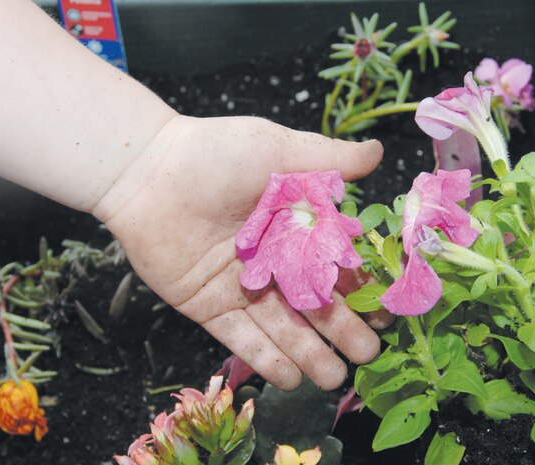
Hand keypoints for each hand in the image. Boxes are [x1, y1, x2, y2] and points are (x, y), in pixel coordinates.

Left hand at [94, 115, 384, 389]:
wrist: (147, 172)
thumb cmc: (216, 154)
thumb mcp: (279, 150)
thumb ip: (330, 158)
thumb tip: (378, 153)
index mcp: (293, 226)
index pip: (335, 264)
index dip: (361, 288)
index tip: (387, 312)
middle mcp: (271, 261)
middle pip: (312, 302)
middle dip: (341, 329)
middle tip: (368, 355)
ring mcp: (240, 287)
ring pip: (280, 326)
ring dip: (308, 353)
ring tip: (335, 379)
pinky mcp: (208, 306)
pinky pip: (240, 337)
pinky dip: (265, 358)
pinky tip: (292, 379)